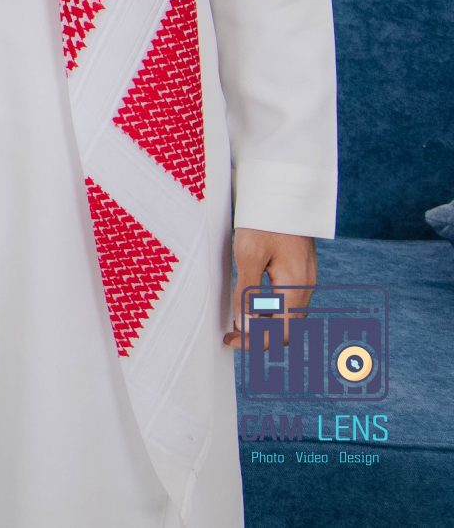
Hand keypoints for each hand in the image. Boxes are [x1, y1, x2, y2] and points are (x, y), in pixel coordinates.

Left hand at [225, 228, 318, 348]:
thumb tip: (243, 325)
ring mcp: (305, 278)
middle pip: (286, 328)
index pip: (281, 333)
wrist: (285, 192)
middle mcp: (305, 287)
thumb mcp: (248, 254)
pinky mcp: (299, 270)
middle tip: (230, 335)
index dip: (255, 342)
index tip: (230, 341)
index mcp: (295, 287)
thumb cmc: (265, 220)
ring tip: (237, 321)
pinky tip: (250, 303)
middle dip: (259, 336)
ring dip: (264, 323)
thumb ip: (247, 292)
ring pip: (287, 315)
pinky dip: (270, 309)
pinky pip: (288, 300)